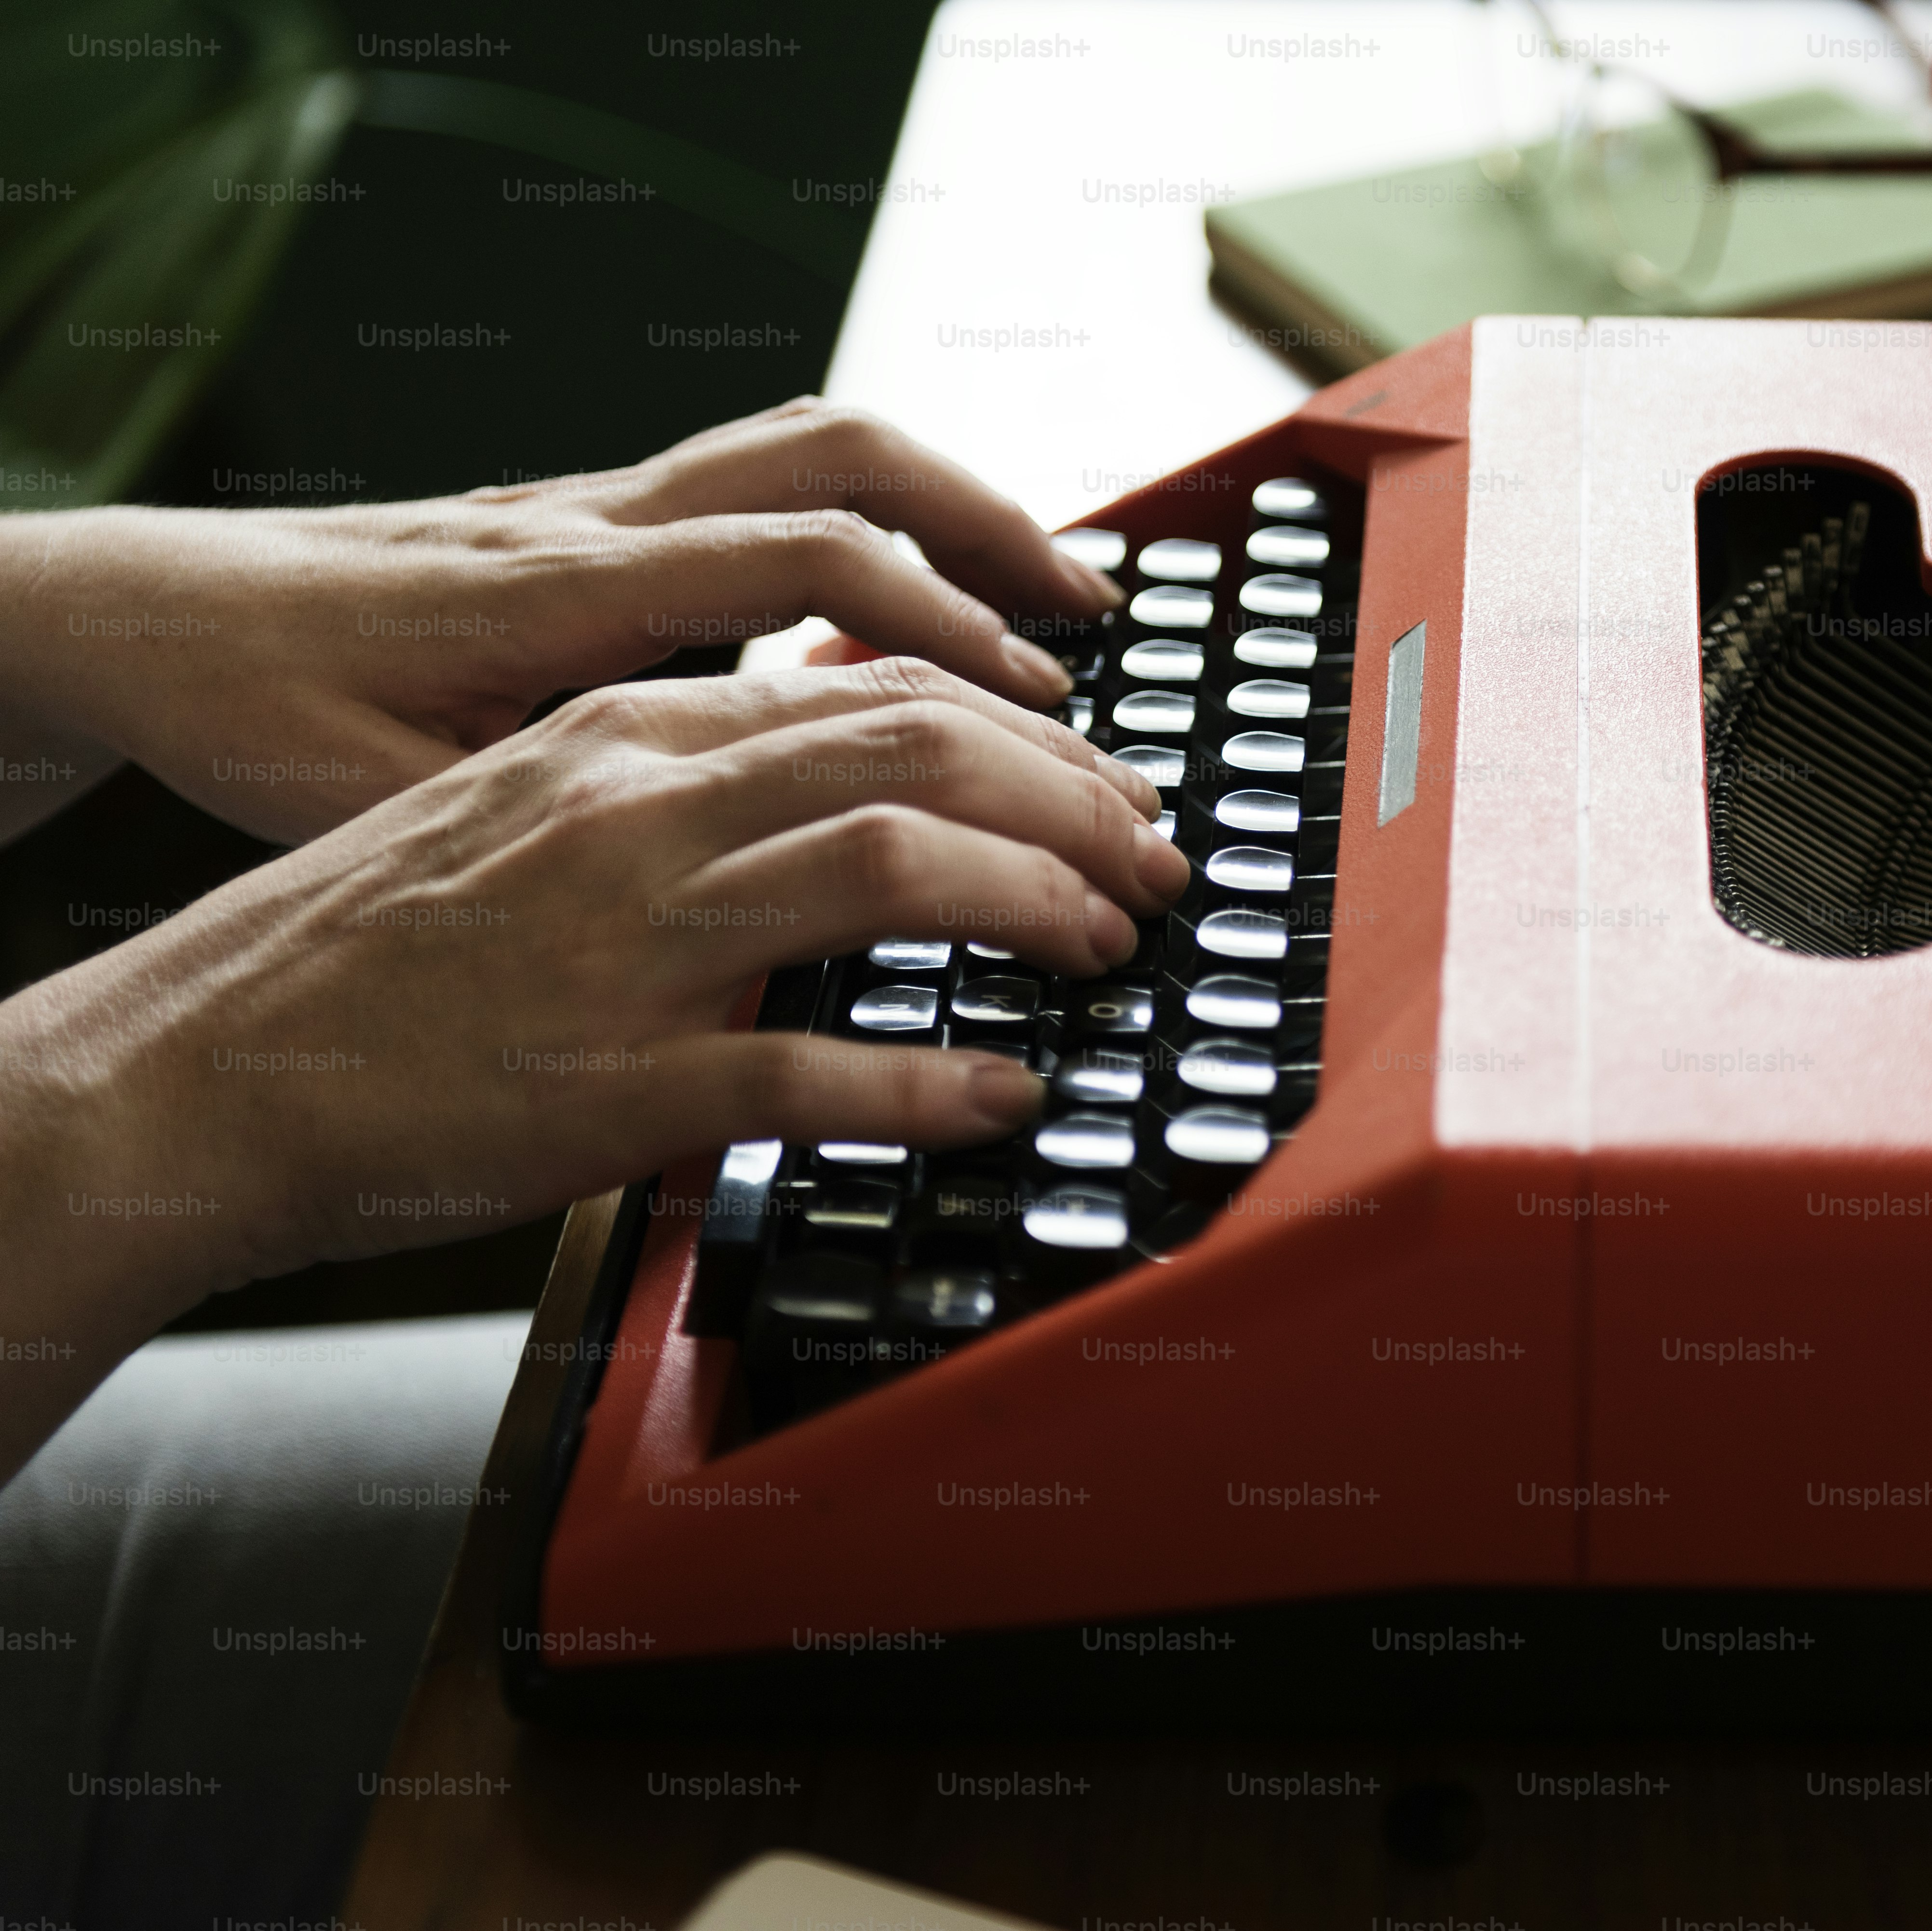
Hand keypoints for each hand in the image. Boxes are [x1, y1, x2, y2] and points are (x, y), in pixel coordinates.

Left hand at [0, 398, 1118, 843]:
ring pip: (819, 449)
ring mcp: (606, 508)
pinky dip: (881, 530)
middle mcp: (599, 524)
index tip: (1040, 712)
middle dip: (994, 538)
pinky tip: (926, 614)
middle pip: (843, 463)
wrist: (166, 618)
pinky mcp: (603, 523)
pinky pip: (773, 485)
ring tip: (1058, 602)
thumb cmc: (259, 714)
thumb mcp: (376, 803)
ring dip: (957, 515)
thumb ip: (530, 845)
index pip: (804, 562)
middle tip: (1099, 637)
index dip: (941, 632)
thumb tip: (684, 929)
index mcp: (562, 592)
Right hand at [0, 658, 1187, 1474]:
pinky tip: (1008, 1097)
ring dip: (1040, 901)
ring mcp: (631, 945)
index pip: (882, 692)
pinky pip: (814, 1073)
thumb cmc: (379, 950)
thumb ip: (688, 785)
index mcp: (630, 736)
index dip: (1030, 739)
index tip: (1107, 786)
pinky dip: (936, 1087)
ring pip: (895, 868)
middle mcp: (642, 810)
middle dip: (1076, 801)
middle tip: (1154, 863)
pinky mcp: (612, 1083)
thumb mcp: (538, 812)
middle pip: (922, 751)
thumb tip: (836, 789)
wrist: (201, 1063)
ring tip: (1108, 946)